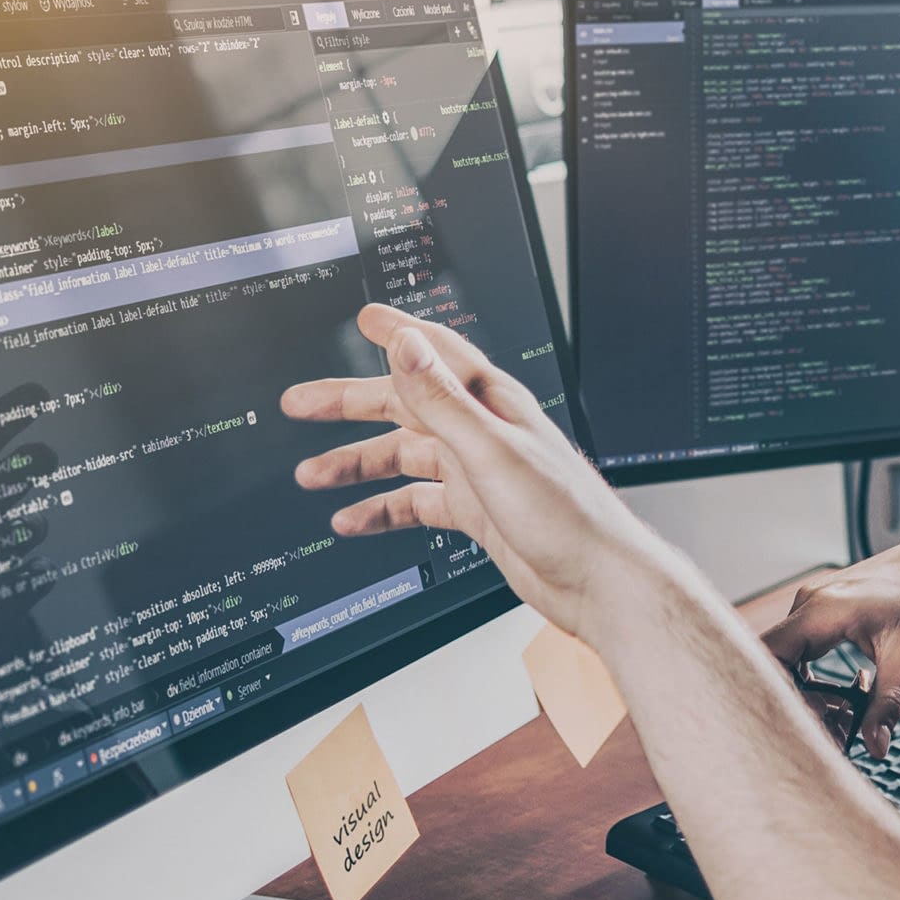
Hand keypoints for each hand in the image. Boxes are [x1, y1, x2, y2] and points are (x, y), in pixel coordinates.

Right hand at [279, 304, 667, 640]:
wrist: (596, 580)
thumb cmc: (565, 514)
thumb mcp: (491, 450)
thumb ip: (443, 399)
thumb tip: (406, 347)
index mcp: (491, 403)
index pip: (436, 354)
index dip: (399, 334)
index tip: (365, 319)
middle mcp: (483, 432)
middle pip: (405, 407)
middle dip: (350, 404)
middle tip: (303, 403)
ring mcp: (478, 472)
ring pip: (405, 458)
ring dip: (358, 464)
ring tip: (313, 474)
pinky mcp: (477, 512)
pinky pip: (417, 503)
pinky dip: (383, 509)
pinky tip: (354, 519)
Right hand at [761, 536, 899, 757]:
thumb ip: (887, 705)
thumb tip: (875, 748)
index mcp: (821, 610)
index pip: (768, 655)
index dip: (776, 696)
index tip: (803, 726)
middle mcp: (809, 603)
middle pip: (775, 663)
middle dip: (796, 703)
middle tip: (831, 733)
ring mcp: (812, 604)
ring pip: (787, 659)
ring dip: (807, 694)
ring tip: (841, 719)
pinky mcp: (819, 610)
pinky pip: (799, 650)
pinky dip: (813, 678)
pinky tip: (842, 695)